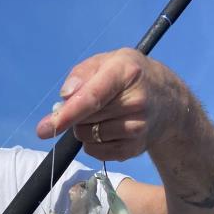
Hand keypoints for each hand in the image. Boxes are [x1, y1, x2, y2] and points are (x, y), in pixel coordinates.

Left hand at [36, 48, 189, 160]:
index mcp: (126, 72)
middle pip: (83, 119)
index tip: (44, 129)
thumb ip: (82, 73)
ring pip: (86, 137)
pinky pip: (94, 151)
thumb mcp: (109, 61)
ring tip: (105, 115)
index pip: (92, 97)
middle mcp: (135, 101)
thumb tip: (65, 96)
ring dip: (85, 128)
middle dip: (76, 114)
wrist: (168, 103)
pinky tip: (109, 129)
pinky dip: (93, 142)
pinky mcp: (134, 149)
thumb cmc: (130, 77)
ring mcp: (137, 128)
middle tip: (94, 103)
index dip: (66, 114)